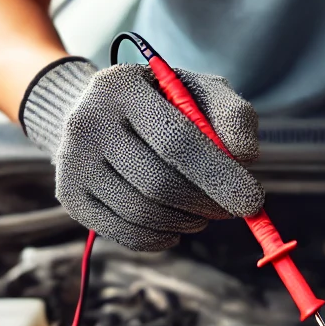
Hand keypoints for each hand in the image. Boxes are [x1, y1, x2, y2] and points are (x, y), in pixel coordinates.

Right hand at [20, 57, 263, 250]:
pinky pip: (127, 234)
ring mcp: (73, 164)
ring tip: (202, 212)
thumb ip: (232, 115)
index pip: (176, 142)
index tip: (253, 203)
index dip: (219, 177)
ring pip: (144, 214)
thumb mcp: (200, 93)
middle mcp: (87, 123)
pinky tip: (175, 226)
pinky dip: (162, 238)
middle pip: (159, 184)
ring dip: (187, 222)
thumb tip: (245, 157)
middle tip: (232, 210)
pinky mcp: (71, 198)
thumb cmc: (162, 105)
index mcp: (120, 87)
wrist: (94, 114)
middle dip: (206, 204)